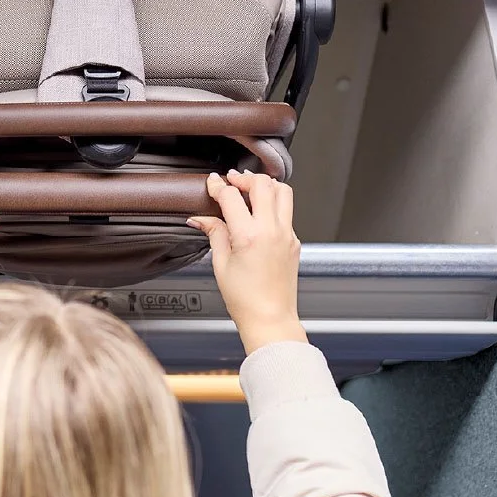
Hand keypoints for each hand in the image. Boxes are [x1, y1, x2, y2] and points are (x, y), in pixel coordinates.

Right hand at [188, 170, 306, 355]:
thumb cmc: (245, 299)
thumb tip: (201, 219)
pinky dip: (273, 204)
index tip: (212, 184)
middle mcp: (272, 231)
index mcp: (249, 236)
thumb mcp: (221, 264)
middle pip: (262, 184)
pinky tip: (259, 213)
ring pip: (283, 191)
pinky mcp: (294, 241)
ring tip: (250, 190)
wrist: (270, 318)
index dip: (218, 186)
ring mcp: (287, 234)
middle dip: (244, 178)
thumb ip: (214, 233)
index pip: (231, 197)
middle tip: (231, 181)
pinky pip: (287, 212)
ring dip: (265, 185)